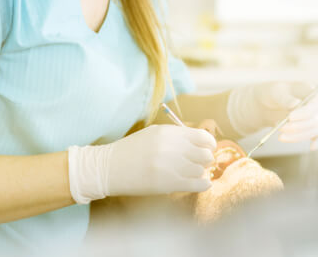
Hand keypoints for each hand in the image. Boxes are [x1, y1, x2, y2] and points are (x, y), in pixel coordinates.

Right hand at [67, 125, 216, 203]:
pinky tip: (201, 183)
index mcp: (169, 133)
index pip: (203, 137)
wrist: (108, 168)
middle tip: (198, 163)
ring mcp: (171, 166)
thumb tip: (203, 142)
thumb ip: (178, 136)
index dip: (209, 144)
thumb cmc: (132, 150)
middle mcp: (172, 147)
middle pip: (205, 154)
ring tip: (189, 173)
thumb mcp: (154, 134)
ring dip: (199, 172)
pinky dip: (203, 184)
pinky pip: (198, 184)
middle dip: (205, 159)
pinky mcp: (168, 184)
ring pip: (201, 170)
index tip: (207, 149)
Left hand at [226, 81, 317, 150]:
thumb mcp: (274, 92)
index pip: (315, 105)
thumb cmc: (271, 94)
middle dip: (297, 127)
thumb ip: (284, 98)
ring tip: (280, 136)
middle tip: (281, 128)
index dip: (304, 113)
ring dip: (298, 136)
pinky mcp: (309, 128)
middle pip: (314, 120)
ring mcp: (313, 117)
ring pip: (313, 130)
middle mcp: (314, 105)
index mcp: (309, 91)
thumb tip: (295, 105)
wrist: (266, 105)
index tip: (289, 117)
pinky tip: (312, 147)